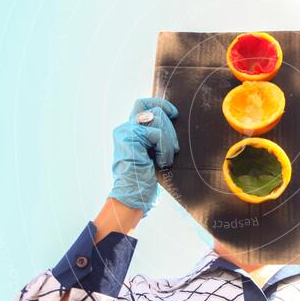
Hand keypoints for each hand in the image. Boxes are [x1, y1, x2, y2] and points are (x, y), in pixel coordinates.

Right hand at [107, 97, 178, 215]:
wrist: (133, 196)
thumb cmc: (146, 179)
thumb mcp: (153, 152)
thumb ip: (156, 134)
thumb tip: (170, 116)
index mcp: (130, 131)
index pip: (142, 103)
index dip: (160, 103)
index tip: (174, 113)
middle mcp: (125, 128)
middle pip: (154, 110)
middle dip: (170, 128)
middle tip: (173, 150)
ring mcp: (126, 131)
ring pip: (157, 118)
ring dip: (168, 140)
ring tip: (164, 159)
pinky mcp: (129, 137)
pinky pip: (157, 134)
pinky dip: (165, 149)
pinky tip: (161, 163)